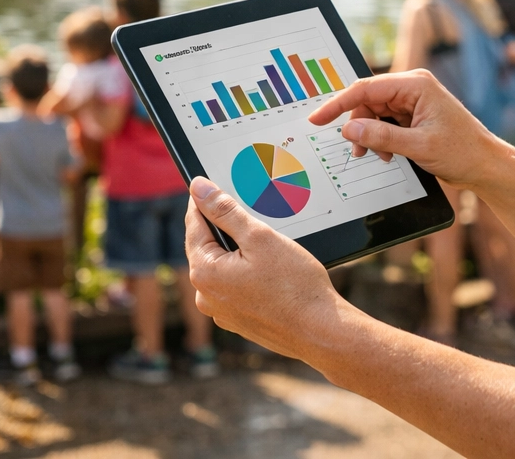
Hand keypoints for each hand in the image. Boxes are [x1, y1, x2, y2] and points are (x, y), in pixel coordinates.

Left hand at [185, 177, 348, 358]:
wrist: (320, 331)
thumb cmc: (294, 286)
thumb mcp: (259, 237)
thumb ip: (226, 211)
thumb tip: (199, 188)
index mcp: (204, 272)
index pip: (194, 224)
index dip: (204, 201)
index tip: (211, 185)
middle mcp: (206, 296)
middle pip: (207, 246)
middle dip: (225, 227)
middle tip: (248, 210)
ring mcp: (222, 312)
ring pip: (223, 267)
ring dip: (238, 251)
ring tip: (266, 242)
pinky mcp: (239, 320)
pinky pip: (235, 286)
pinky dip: (247, 273)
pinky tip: (271, 269)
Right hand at [307, 70, 503, 190]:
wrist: (485, 165)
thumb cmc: (462, 152)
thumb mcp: (419, 147)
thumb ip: (382, 137)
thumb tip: (350, 129)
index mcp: (416, 84)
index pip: (366, 88)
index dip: (338, 103)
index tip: (318, 118)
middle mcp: (412, 87)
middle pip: (368, 101)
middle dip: (359, 126)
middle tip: (358, 151)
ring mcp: (413, 101)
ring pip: (374, 113)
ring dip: (370, 135)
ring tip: (378, 156)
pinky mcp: (413, 115)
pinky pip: (385, 122)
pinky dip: (381, 138)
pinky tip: (388, 154)